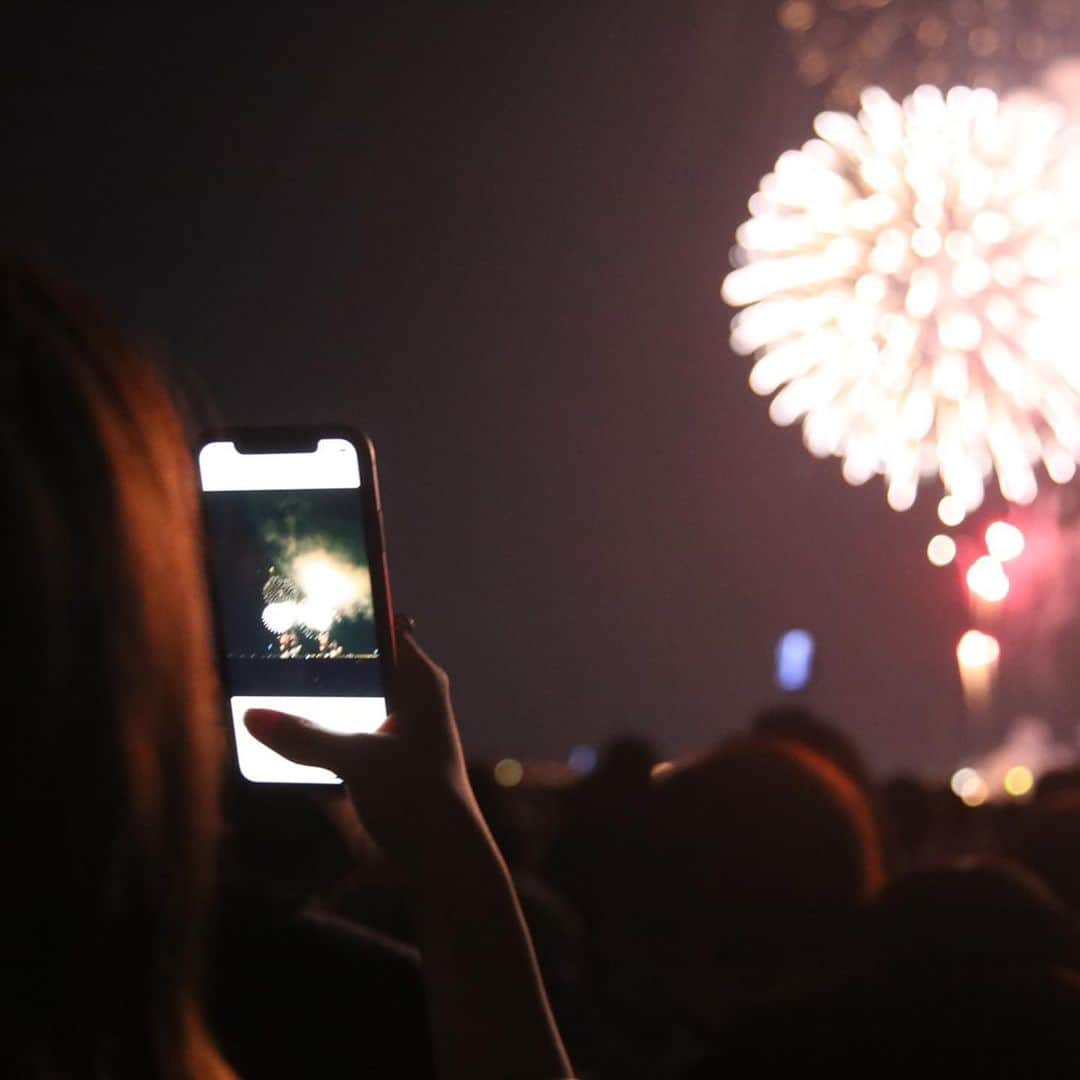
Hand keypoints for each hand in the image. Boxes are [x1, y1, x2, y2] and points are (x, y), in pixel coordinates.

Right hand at [244, 619, 482, 871]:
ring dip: (307, 692)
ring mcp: (388, 728)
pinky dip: (307, 726)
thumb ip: (307, 736)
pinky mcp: (372, 758)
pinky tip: (268, 724)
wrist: (441, 864)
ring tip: (255, 673)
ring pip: (341, 695)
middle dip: (316, 652)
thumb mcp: (360, 762)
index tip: (306, 592)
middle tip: (264, 633)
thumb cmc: (420, 801)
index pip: (383, 625)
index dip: (348, 609)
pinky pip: (334, 729)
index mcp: (419, 681)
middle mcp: (406, 697)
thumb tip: (251, 714)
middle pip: (355, 660)